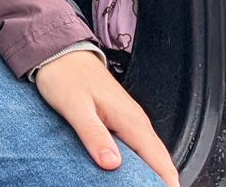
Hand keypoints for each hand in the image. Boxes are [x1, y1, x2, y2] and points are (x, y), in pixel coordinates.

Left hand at [33, 49, 178, 185]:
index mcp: (131, 120)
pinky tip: (133, 175)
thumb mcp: (75, 108)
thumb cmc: (65, 76)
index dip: (166, 183)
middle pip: (160, 160)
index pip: (159, 160)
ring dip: (152, 174)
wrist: (59, 52)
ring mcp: (129, 120)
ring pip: (150, 155)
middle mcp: (136, 120)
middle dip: (162, 182)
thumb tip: (112, 164)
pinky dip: (142, 164)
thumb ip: (94, 135)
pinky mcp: (119, 120)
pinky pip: (138, 148)